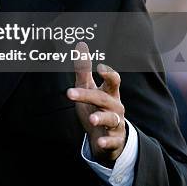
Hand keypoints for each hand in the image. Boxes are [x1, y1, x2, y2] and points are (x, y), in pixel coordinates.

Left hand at [67, 42, 125, 167]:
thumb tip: (81, 44)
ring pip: (112, 119)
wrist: (106, 137)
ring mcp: (116, 124)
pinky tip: (100, 142)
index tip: (99, 67)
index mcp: (110, 93)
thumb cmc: (96, 107)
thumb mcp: (89, 88)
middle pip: (103, 98)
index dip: (108, 74)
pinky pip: (112, 141)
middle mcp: (115, 107)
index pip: (113, 81)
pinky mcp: (114, 140)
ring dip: (102, 118)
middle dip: (88, 95)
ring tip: (92, 118)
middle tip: (70, 93)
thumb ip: (84, 69)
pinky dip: (107, 142)